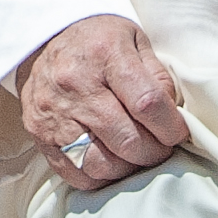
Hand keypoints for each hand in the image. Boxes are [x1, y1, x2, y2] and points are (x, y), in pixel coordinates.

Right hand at [18, 14, 189, 190]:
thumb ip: (158, 77)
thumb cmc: (99, 43)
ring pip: (103, 165)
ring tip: (134, 154)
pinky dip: (101, 177)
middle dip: (154, 152)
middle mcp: (76, 85)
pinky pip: (78, 175)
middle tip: (159, 146)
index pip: (148, 103)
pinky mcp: (41, 136)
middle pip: (128, 141)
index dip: (171, 127)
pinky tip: (109, 159)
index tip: (177, 132)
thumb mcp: (135, 42)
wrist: (45, 40)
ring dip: (128, 168)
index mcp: (105, 53)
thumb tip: (174, 118)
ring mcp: (55, 114)